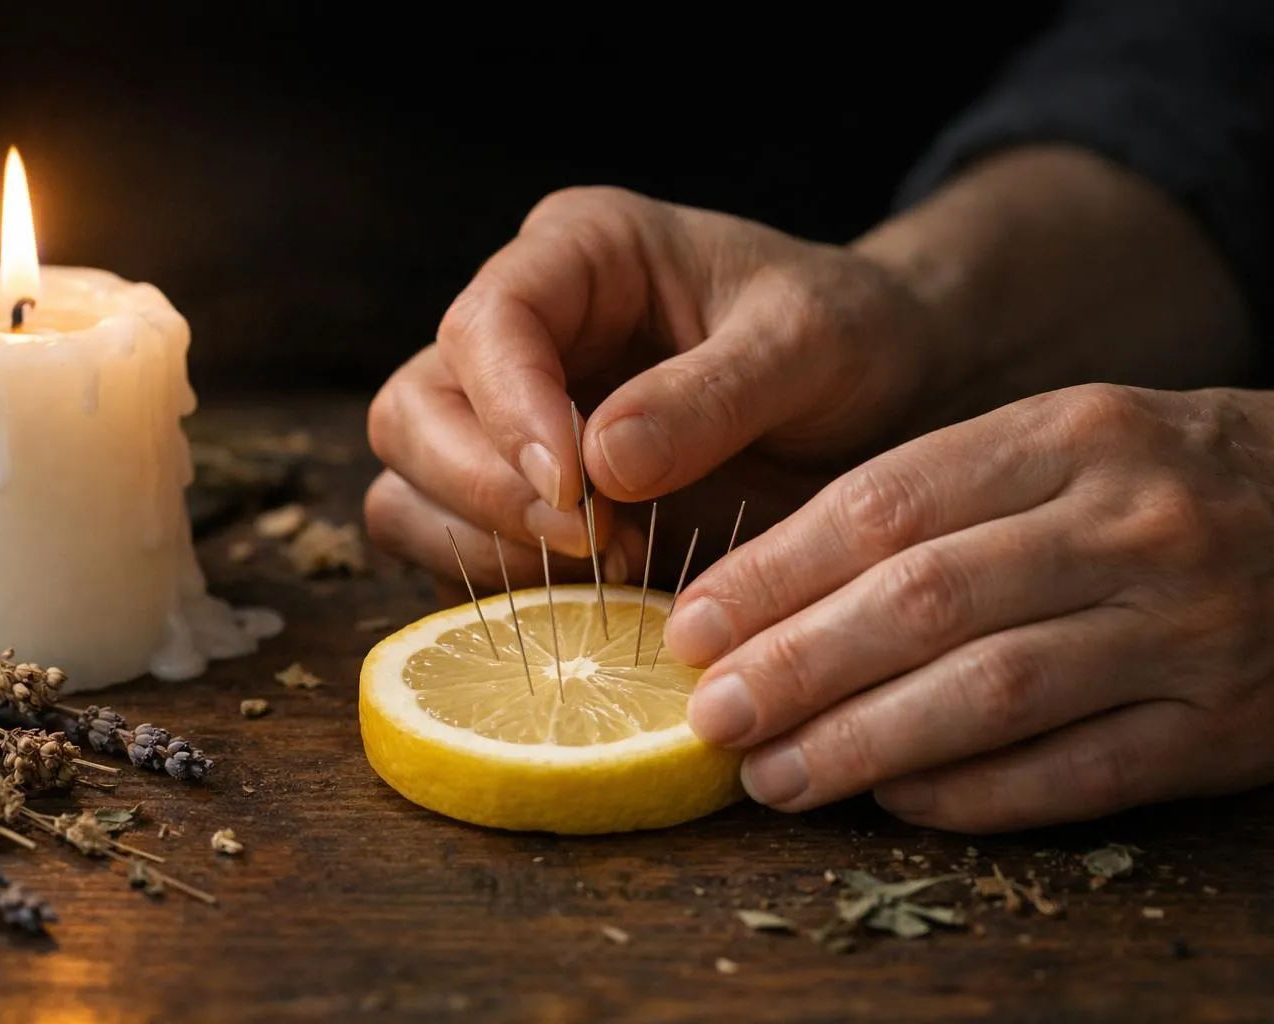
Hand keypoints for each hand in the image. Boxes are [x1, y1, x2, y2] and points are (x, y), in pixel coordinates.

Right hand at [366, 186, 939, 588]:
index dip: (509, 410)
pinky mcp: (516, 500)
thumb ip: (715, 393)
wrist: (874, 391)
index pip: (486, 323)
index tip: (577, 489)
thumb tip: (599, 466)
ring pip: (408, 489)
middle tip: (594, 544)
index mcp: (578, 253)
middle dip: (484, 490)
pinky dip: (502, 590)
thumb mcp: (811, 343)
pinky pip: (452, 553)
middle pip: (413, 411)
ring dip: (486, 549)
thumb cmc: (846, 337)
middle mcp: (519, 333)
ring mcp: (504, 420)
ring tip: (607, 568)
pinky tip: (594, 601)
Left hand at [665, 383, 1273, 831]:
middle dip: (797, 665)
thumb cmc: (1164, 480)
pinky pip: (1077, 775)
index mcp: (1071, 436)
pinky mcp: (1223, 726)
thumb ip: (936, 497)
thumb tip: (775, 589)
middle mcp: (1129, 526)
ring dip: (861, 742)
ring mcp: (1183, 629)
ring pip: (990, 695)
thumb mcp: (1063, 443)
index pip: (888, 505)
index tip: (692, 625)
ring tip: (770, 774)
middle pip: (925, 601)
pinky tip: (892, 801)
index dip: (775, 573)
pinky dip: (973, 794)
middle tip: (709, 711)